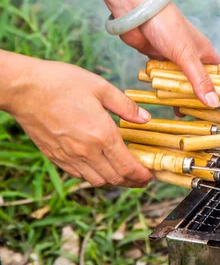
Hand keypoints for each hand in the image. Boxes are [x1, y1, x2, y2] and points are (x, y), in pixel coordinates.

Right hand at [1, 52, 153, 187]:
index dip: (143, 175)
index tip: (151, 175)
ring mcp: (69, 156)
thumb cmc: (61, 83)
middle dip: (133, 182)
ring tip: (124, 174)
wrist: (23, 88)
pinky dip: (94, 176)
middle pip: (115, 179)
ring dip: (114, 181)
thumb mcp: (100, 87)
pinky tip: (100, 166)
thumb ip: (126, 106)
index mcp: (102, 135)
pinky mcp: (55, 156)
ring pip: (97, 181)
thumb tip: (145, 119)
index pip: (128, 167)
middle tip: (143, 179)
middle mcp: (86, 151)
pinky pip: (79, 175)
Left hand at [89, 0, 219, 107]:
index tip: (219, 107)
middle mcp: (191, 55)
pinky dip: (161, 87)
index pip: (219, 74)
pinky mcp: (156, 58)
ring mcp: (173, 57)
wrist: (136, 10)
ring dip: (177, 93)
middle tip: (195, 115)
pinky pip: (162, 77)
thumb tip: (214, 103)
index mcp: (204, 52)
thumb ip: (199, 80)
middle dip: (196, 96)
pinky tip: (161, 99)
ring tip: (178, 112)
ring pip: (179, 81)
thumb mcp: (187, 56)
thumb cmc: (167, 26)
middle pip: (198, 81)